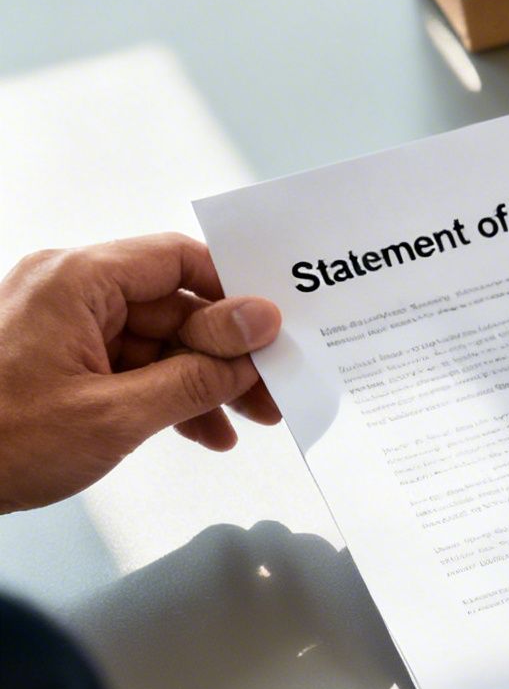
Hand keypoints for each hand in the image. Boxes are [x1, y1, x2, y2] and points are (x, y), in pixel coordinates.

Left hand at [0, 235, 282, 514]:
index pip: (177, 260)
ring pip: (156, 341)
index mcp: (76, 280)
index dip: (234, 292)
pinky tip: (200, 428)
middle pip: (173, 306)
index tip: (274, 329)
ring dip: (203, 381)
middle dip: (227, 353)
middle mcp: (67, 291)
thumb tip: (258, 332)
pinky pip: (128, 364)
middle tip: (272, 389)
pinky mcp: (54, 360)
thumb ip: (198, 371)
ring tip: (246, 419)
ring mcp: (59, 326)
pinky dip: (166, 394)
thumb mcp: (117, 414)